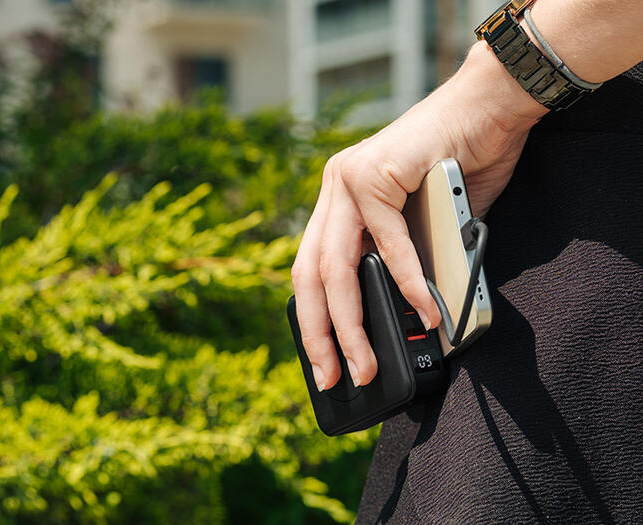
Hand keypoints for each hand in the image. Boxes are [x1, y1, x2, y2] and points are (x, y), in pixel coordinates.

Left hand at [291, 41, 547, 390]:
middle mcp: (334, 190)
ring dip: (354, 322)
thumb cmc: (462, 166)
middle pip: (311, 276)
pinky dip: (408, 280)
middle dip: (323, 335)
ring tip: (369, 361)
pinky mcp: (375, 172)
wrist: (490, 107)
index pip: (310, 273)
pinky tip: (424, 310)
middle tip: (339, 377)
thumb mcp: (424, 229)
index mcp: (337, 205)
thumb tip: (417, 318)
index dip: (315, 322)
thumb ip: (409, 266)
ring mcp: (348, 178)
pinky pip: (387, 240)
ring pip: (336, 265)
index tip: (328, 364)